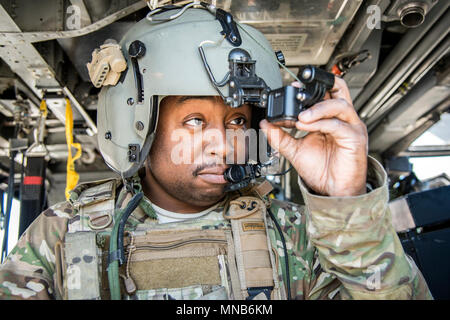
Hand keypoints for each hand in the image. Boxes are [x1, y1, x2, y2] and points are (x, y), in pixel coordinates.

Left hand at [259, 77, 367, 196]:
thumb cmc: (322, 170)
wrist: (334, 191)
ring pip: (338, 105)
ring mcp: (351, 127)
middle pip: (338, 88)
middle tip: (297, 93)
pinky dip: (319, 124)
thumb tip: (265, 124)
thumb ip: (280, 136)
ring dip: (316, 109)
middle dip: (317, 87)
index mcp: (330, 118)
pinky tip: (305, 127)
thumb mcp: (295, 150)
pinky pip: (337, 125)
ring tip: (298, 118)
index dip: (304, 91)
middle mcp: (343, 119)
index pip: (322, 94)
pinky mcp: (355, 138)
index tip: (287, 94)